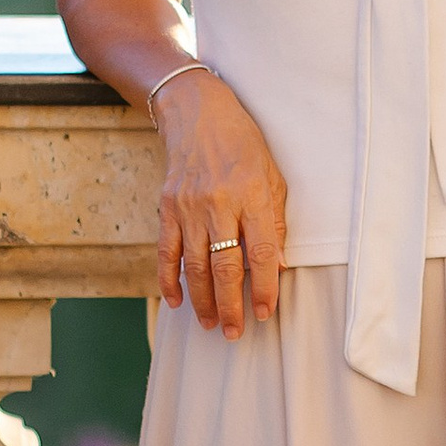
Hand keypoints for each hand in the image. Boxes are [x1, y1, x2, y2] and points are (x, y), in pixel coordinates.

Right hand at [155, 69, 288, 336]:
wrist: (196, 112)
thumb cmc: (244, 145)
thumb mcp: (273, 176)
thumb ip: (275, 221)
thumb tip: (278, 266)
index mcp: (253, 196)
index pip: (261, 253)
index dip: (263, 288)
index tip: (264, 314)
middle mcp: (219, 204)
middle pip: (225, 267)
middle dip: (230, 305)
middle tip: (234, 333)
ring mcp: (189, 207)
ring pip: (194, 265)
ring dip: (202, 300)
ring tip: (211, 324)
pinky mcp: (167, 207)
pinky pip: (166, 252)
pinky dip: (169, 279)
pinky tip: (176, 301)